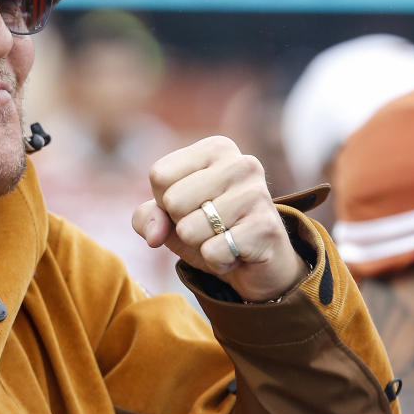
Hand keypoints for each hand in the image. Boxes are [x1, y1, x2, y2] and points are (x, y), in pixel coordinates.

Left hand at [132, 135, 307, 301]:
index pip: (159, 175)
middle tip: (209, 227)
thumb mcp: (170, 218)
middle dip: (182, 225)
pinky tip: (237, 253)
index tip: (193, 206)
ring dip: (200, 245)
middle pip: (173, 201)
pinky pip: (212, 252)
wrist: (257, 264)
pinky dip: (218, 262)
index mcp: (216, 148)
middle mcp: (241, 163)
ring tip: (224, 239)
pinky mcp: (265, 227)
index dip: (165, 201)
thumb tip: (154, 235)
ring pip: (189, 230)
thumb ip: (147, 217)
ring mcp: (256, 194)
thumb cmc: (209, 231)